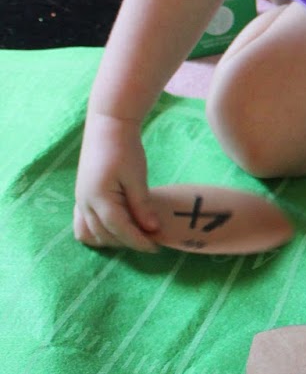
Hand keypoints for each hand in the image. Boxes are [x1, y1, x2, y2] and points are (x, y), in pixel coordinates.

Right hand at [74, 112, 160, 251]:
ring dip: (112, 239)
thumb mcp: (137, 177)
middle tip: (150, 239)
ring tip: (134, 234)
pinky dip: (98, 232)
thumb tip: (152, 230)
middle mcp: (84, 203)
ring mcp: (80, 201)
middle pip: (105, 235)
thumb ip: (142, 206)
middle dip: (128, 241)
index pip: (120, 230)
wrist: (107, 127)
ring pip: (91, 234)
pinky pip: (84, 225)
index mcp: (98, 198)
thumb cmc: (124, 148)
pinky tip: (116, 228)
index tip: (156, 247)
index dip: (138, 241)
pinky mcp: (81, 197)